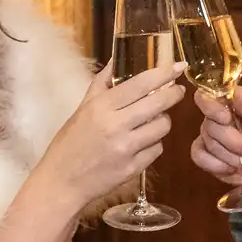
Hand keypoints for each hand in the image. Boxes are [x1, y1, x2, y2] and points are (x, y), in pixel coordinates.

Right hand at [34, 62, 186, 209]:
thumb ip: (101, 84)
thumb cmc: (70, 143)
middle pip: (159, 104)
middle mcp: (115, 126)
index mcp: (101, 107)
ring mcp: (126, 149)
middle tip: (177, 91)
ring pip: (162, 127)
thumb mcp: (82, 109)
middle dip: (173, 94)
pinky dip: (154, 143)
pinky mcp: (133, 169)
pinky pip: (157, 149)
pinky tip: (143, 142)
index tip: (178, 66)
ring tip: (153, 120)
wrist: (62, 181)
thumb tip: (116, 60)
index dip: (164, 73)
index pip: (141, 84)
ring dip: (162, 120)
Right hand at [190, 87, 241, 192]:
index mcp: (230, 105)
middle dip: (234, 142)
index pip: (207, 98)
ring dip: (232, 157)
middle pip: (210, 126)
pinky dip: (217, 166)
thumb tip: (237, 91)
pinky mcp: (205, 157)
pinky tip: (233, 169)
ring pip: (209, 144)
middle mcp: (215, 120)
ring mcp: (208, 139)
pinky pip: (199, 157)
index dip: (212, 107)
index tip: (227, 118)